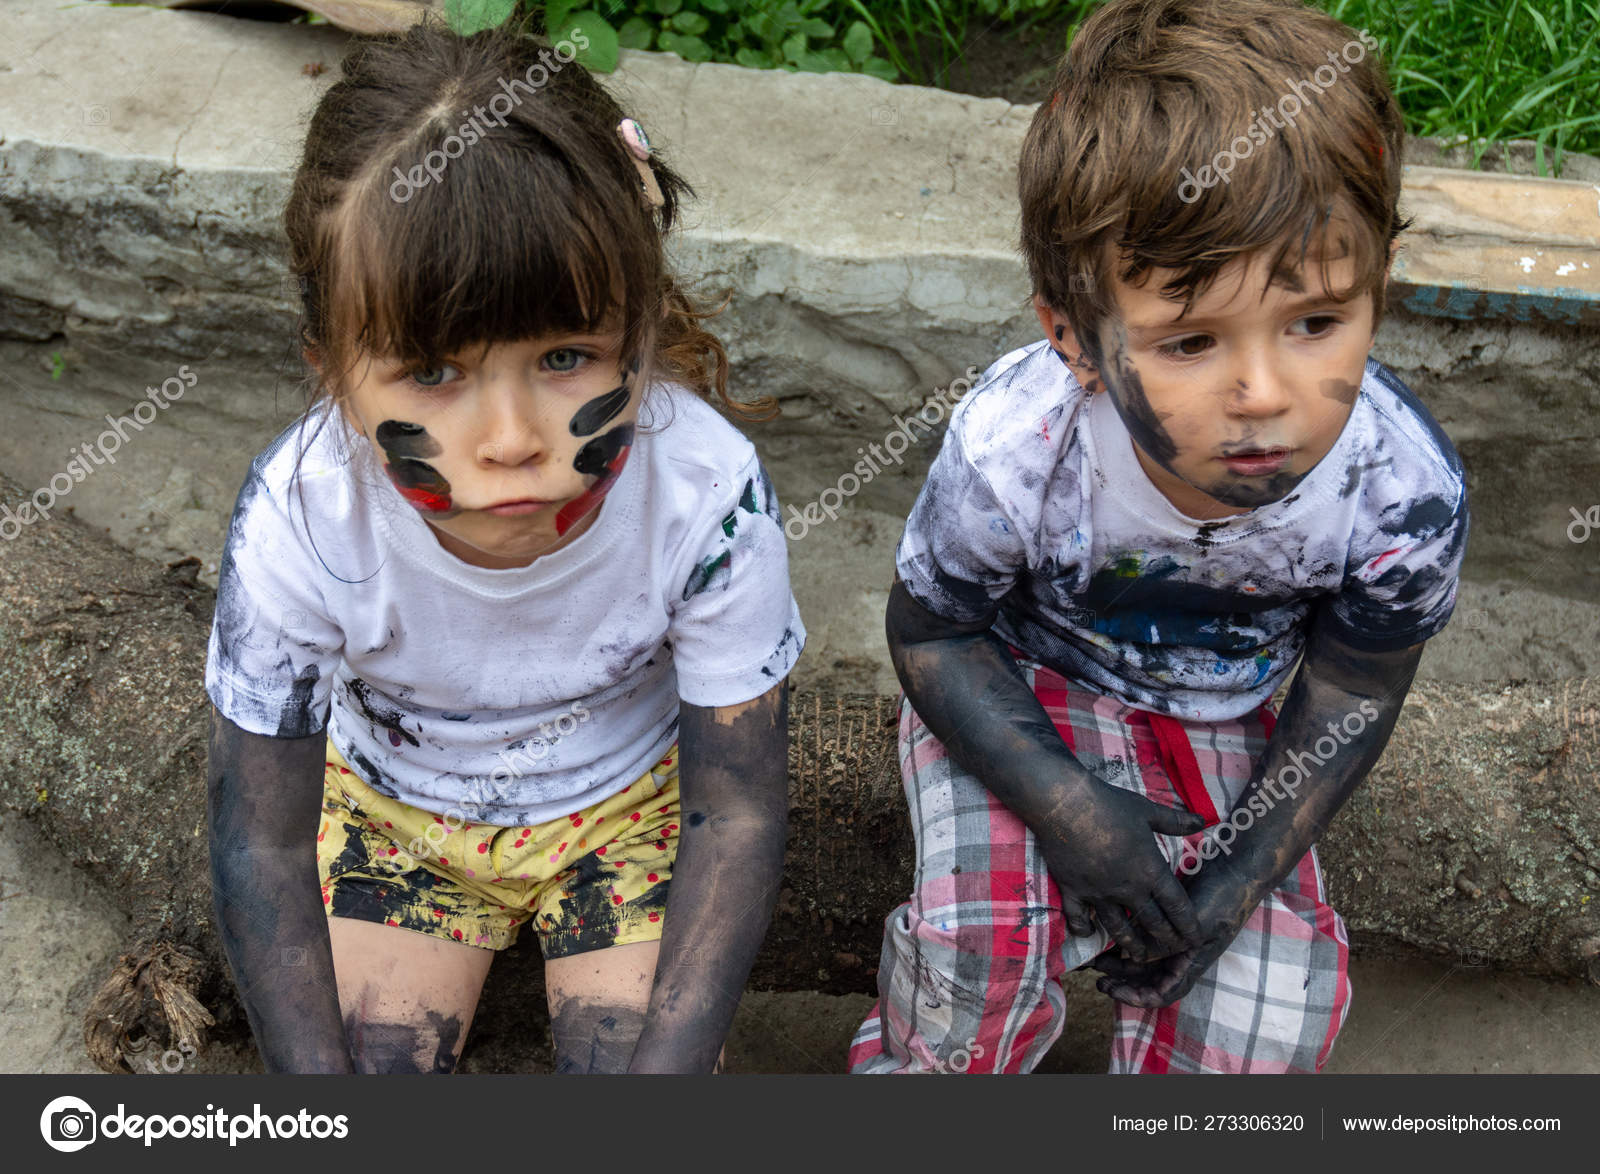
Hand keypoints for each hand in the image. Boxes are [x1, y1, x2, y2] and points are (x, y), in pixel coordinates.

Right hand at [1035, 779, 1206, 961]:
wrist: (1065, 803)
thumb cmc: (1110, 805)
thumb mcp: (1148, 811)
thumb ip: (1176, 822)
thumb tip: (1203, 820)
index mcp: (1149, 869)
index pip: (1177, 906)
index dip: (1189, 925)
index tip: (1196, 938)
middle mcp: (1128, 888)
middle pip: (1152, 923)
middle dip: (1165, 940)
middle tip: (1172, 950)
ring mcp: (1100, 893)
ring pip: (1119, 929)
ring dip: (1131, 944)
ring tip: (1138, 956)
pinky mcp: (1074, 891)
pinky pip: (1079, 920)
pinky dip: (1084, 930)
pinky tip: (1089, 934)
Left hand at [1088, 863, 1252, 1006]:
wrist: (1236, 867)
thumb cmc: (1222, 899)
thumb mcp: (1195, 927)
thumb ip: (1164, 944)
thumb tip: (1130, 959)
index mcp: (1191, 965)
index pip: (1161, 995)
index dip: (1134, 997)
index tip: (1109, 989)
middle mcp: (1182, 956)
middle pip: (1147, 980)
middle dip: (1120, 980)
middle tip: (1092, 973)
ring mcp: (1175, 939)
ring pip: (1142, 960)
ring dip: (1118, 961)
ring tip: (1094, 955)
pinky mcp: (1168, 920)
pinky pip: (1143, 937)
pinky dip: (1126, 940)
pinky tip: (1107, 932)